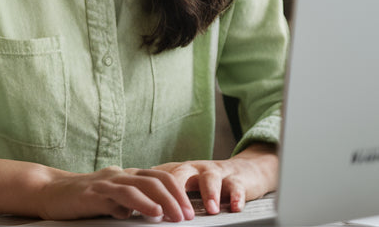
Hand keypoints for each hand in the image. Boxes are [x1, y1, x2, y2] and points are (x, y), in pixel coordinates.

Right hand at [36, 166, 195, 221]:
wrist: (48, 192)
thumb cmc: (80, 199)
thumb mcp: (110, 201)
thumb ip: (128, 204)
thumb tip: (150, 213)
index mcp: (126, 176)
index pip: (160, 177)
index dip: (178, 191)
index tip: (189, 210)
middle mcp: (120, 174)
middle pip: (158, 179)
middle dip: (177, 197)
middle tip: (188, 216)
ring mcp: (108, 181)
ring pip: (144, 185)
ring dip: (165, 201)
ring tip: (176, 217)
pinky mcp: (95, 192)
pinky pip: (123, 194)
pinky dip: (141, 203)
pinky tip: (152, 212)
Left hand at [152, 142, 278, 215]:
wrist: (244, 171)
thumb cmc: (207, 180)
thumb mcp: (185, 181)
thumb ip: (164, 189)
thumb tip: (134, 200)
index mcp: (180, 170)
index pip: (162, 178)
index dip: (153, 191)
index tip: (145, 206)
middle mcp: (196, 168)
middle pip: (181, 173)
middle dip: (177, 192)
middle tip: (173, 209)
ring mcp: (216, 172)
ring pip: (210, 178)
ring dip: (209, 193)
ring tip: (210, 210)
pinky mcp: (237, 179)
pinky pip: (236, 186)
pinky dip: (236, 197)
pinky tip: (234, 207)